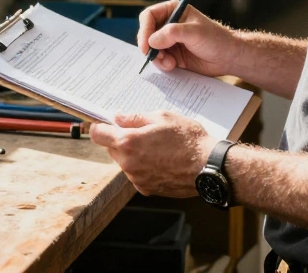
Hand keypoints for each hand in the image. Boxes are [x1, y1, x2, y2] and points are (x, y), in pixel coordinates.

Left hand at [89, 111, 214, 196]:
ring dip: (133, 154)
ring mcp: (137, 179)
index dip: (99, 126)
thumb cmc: (189, 139)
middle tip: (141, 132)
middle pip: (111, 149)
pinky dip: (144, 167)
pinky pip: (137, 175)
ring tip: (157, 147)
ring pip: (125, 163)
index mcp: (129, 142)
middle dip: (121, 140)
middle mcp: (128, 163)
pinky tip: (162, 161)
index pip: (98, 134)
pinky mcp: (146, 189)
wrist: (209, 167)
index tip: (103, 123)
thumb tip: (118, 118)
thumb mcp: (163, 118)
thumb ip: (136, 118)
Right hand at [138, 0, 238, 76]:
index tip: (146, 45)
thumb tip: (152, 41)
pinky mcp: (172, 55)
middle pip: (146, 33)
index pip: (148, 16)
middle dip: (149, 47)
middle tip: (156, 56)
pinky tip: (173, 65)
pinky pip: (158, 60)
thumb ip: (172, 34)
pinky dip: (162, 64)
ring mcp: (169, 41)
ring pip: (151, 49)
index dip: (144, 30)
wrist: (227, 57)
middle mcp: (168, 25)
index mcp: (173, 11)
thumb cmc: (215, 39)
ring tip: (170, 63)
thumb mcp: (194, 32)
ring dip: (157, 58)